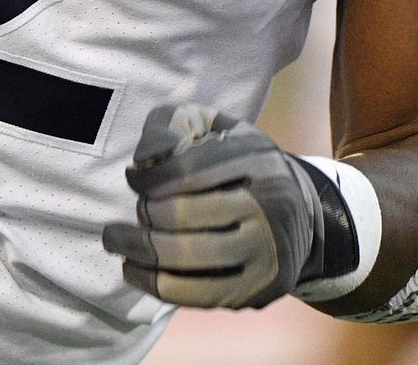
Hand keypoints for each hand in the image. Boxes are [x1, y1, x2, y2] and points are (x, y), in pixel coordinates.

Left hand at [102, 103, 320, 308]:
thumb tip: (146, 155)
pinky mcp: (255, 291)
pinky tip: (133, 270)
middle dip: (143, 213)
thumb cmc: (245, 166)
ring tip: (115, 239)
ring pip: (184, 258)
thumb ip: (181, 122)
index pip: (187, 170)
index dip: (149, 175)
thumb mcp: (223, 128)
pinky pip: (194, 294)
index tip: (132, 177)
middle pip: (181, 215)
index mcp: (257, 161)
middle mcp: (266, 208)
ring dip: (137, 250)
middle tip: (133, 210)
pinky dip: (154, 284)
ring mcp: (263, 255)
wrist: (303, 217)